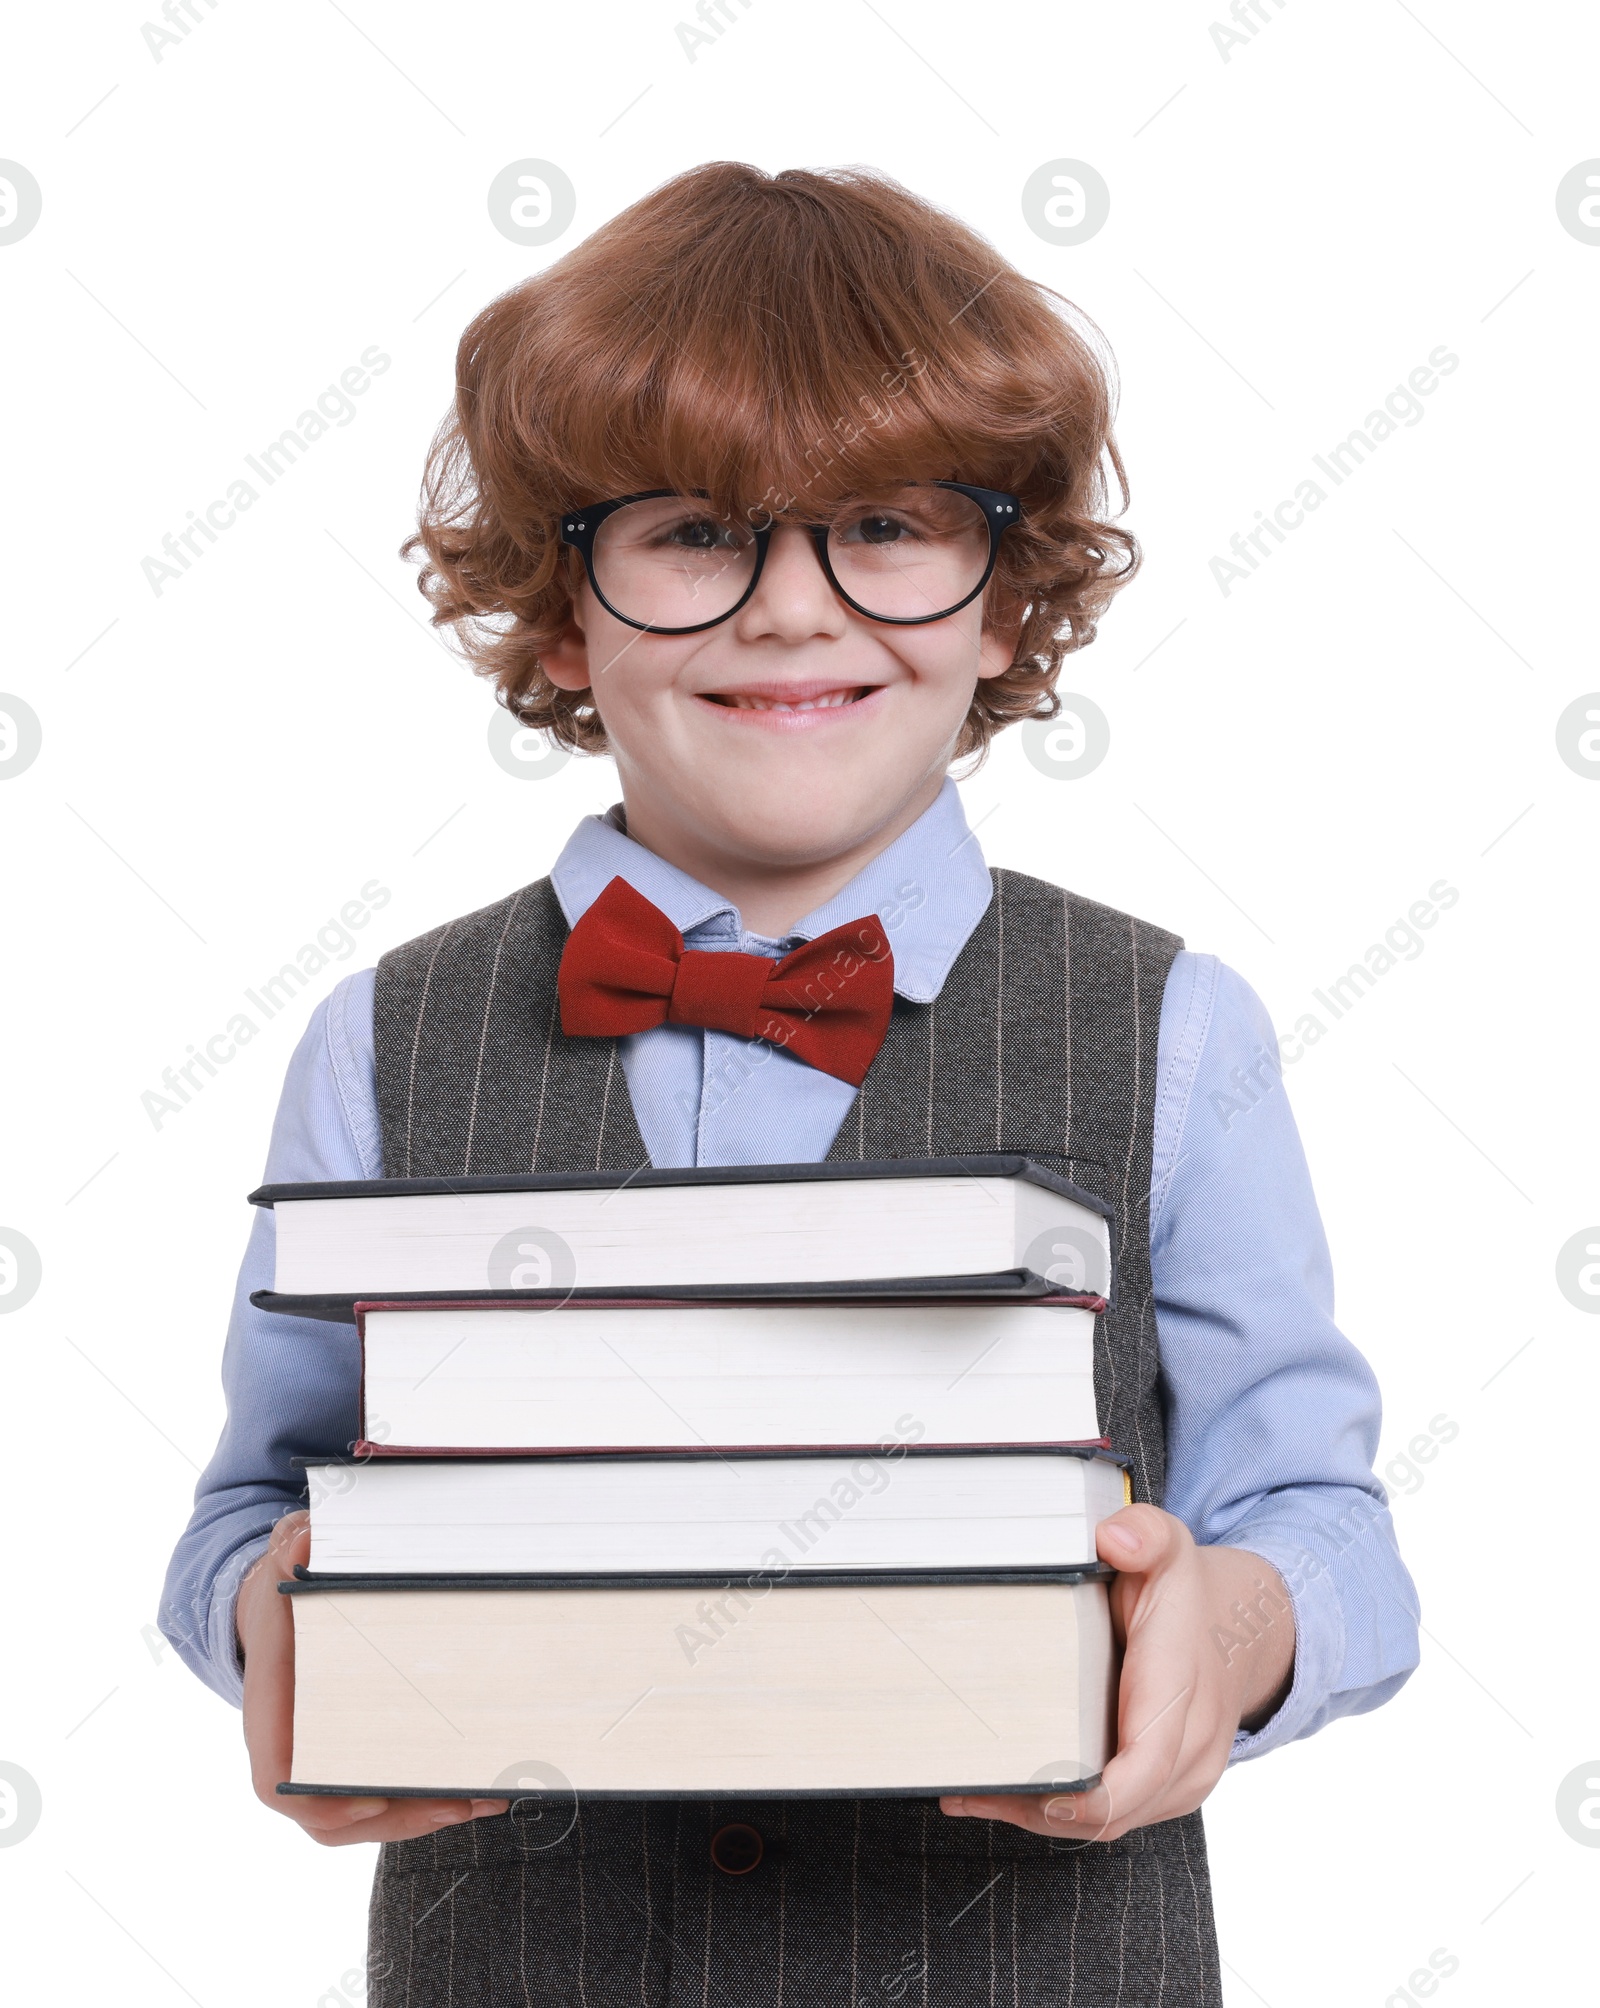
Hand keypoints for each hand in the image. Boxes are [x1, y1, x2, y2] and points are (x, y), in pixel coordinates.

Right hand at [237, 1510, 507, 1845]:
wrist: (278, 1601)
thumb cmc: (284, 1589)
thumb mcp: (286, 1560)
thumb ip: (293, 1551)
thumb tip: (304, 1545)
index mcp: (270, 1713)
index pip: (278, 1781)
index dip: (320, 1801)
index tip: (372, 1796)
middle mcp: (293, 1748)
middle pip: (334, 1814)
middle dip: (399, 1814)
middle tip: (458, 1798)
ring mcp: (327, 1757)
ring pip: (368, 1812)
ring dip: (426, 1811)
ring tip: (485, 1795)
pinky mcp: (358, 1751)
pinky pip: (389, 1790)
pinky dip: (431, 1793)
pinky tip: (482, 1780)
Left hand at [940, 1502, 1294, 1841]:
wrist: (1237, 1630)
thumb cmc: (1187, 1594)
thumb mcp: (1171, 1547)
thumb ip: (1146, 1534)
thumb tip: (1113, 1537)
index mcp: (1182, 1692)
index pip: (1144, 1765)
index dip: (1089, 1794)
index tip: (1028, 1790)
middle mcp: (1192, 1748)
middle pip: (1115, 1810)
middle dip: (1038, 1809)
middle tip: (964, 1785)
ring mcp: (1183, 1778)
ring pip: (1108, 1823)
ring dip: (1040, 1816)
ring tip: (969, 1791)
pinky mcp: (1165, 1789)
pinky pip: (1113, 1816)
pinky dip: (1060, 1812)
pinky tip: (1006, 1793)